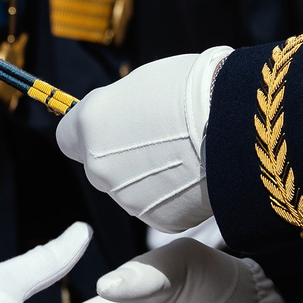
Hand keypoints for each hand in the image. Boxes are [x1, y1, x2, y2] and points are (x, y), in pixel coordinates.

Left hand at [56, 47, 228, 232]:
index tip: (113, 123)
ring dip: (147, 175)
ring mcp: (127, 199)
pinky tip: (195, 174)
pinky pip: (157, 204)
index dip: (90, 130)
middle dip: (120, 155)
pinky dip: (171, 193)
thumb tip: (115, 115)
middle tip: (159, 137)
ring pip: (128, 188)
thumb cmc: (190, 88)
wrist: (234, 125)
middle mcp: (98, 168)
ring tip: (185, 153)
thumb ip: (117, 106)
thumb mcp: (141, 83)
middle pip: (99, 165)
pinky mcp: (158, 220)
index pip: (68, 137)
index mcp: (89, 126)